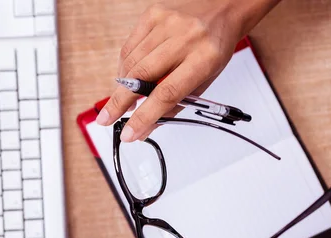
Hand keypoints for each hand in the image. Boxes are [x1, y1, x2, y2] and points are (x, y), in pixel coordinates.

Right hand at [97, 0, 279, 141]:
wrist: (223, 8)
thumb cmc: (214, 47)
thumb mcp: (204, 80)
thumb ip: (174, 106)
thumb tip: (144, 128)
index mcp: (204, 58)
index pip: (167, 94)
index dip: (144, 116)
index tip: (130, 132)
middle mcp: (185, 37)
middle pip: (142, 76)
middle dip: (120, 102)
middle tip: (107, 119)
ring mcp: (167, 23)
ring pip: (132, 62)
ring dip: (123, 86)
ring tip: (123, 99)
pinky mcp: (153, 14)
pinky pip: (129, 46)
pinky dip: (125, 66)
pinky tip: (129, 76)